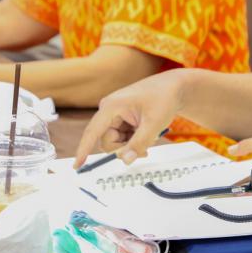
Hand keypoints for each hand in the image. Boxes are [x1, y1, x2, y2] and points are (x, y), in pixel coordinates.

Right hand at [73, 70, 187, 166]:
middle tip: (145, 149)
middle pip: (107, 142)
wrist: (173, 88)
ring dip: (131, 145)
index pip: (92, 132)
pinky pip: (122, 138)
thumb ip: (138, 144)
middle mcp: (109, 110)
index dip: (83, 150)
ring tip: (149, 136)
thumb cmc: (163, 98)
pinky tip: (146, 133)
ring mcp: (115, 115)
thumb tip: (124, 160)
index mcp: (111, 106)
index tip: (77, 165)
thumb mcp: (153, 124)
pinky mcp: (121, 119)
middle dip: (124, 148)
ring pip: (115, 142)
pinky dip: (133, 141)